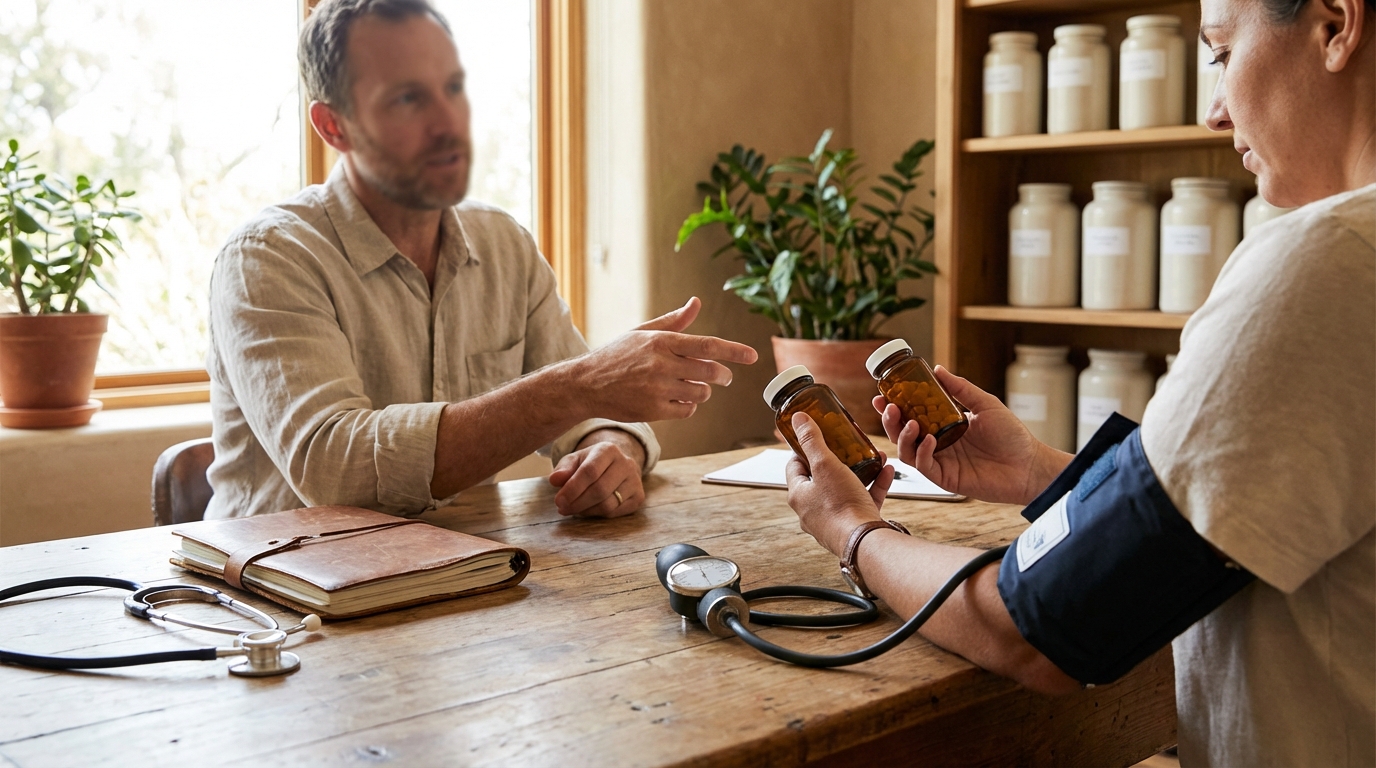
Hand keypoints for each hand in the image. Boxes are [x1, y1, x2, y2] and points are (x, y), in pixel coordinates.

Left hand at [548, 433, 644, 516]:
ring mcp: (635, 481)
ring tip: (573, 509)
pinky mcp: (638, 497)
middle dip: (578, 503)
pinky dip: (597, 514)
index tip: (558, 501)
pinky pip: (615, 513)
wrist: (616, 466)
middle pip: (600, 490)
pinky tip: (588, 510)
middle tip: (563, 509)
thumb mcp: (575, 461)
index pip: (590, 471)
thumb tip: (554, 480)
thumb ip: (563, 469)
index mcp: (608, 450)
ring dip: (586, 511)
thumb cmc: (590, 464)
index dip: (573, 489)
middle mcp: (626, 463)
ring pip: (608, 504)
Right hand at [572, 297, 757, 422]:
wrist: (585, 384)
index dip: (734, 350)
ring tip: (690, 386)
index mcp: (661, 341)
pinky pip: (687, 409)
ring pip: (701, 393)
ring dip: (702, 391)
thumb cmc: (616, 355)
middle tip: (723, 376)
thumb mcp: (642, 332)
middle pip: (710, 371)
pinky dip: (688, 406)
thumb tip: (696, 302)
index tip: (753, 356)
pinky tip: (676, 399)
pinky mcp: (653, 410)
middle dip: (722, 375)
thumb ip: (673, 321)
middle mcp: (661, 363)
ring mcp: (657, 388)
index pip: (707, 345)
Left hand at [783, 412, 895, 556]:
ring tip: (872, 456)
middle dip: (838, 459)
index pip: (795, 467)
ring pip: (845, 489)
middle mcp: (812, 511)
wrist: (865, 541)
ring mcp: (834, 520)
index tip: (814, 437)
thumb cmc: (840, 506)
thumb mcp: (825, 465)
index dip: (803, 449)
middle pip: (821, 479)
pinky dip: (875, 485)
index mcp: (799, 496)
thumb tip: (798, 419)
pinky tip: (886, 471)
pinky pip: (864, 501)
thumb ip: (812, 440)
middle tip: (847, 446)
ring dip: (860, 471)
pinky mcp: (854, 525)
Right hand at [873, 365, 1070, 504]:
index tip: (882, 395)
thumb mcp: (985, 404)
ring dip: (903, 436)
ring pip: (908, 451)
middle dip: (891, 421)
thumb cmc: (1011, 436)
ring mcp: (940, 461)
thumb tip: (937, 368)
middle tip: (888, 407)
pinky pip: (924, 466)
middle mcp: (938, 444)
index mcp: (944, 425)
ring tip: (909, 423)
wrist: (1028, 464)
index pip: (912, 414)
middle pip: (903, 433)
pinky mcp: (946, 478)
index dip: (895, 406)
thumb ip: (960, 388)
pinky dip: (922, 453)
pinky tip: (929, 440)